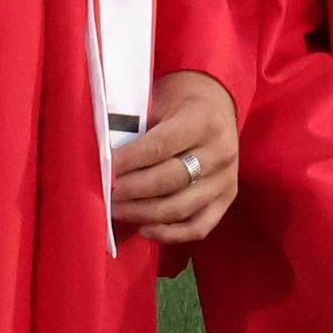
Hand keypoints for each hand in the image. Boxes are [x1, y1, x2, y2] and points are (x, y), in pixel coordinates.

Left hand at [110, 70, 238, 243]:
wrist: (217, 101)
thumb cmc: (180, 99)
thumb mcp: (160, 100)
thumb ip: (139, 128)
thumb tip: (107, 161)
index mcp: (202, 121)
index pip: (159, 147)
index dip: (129, 162)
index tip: (105, 170)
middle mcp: (220, 152)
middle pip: (169, 181)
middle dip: (132, 190)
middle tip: (106, 194)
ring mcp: (226, 179)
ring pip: (181, 208)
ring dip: (143, 214)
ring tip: (117, 211)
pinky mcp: (227, 199)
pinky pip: (199, 227)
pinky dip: (170, 234)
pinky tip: (144, 229)